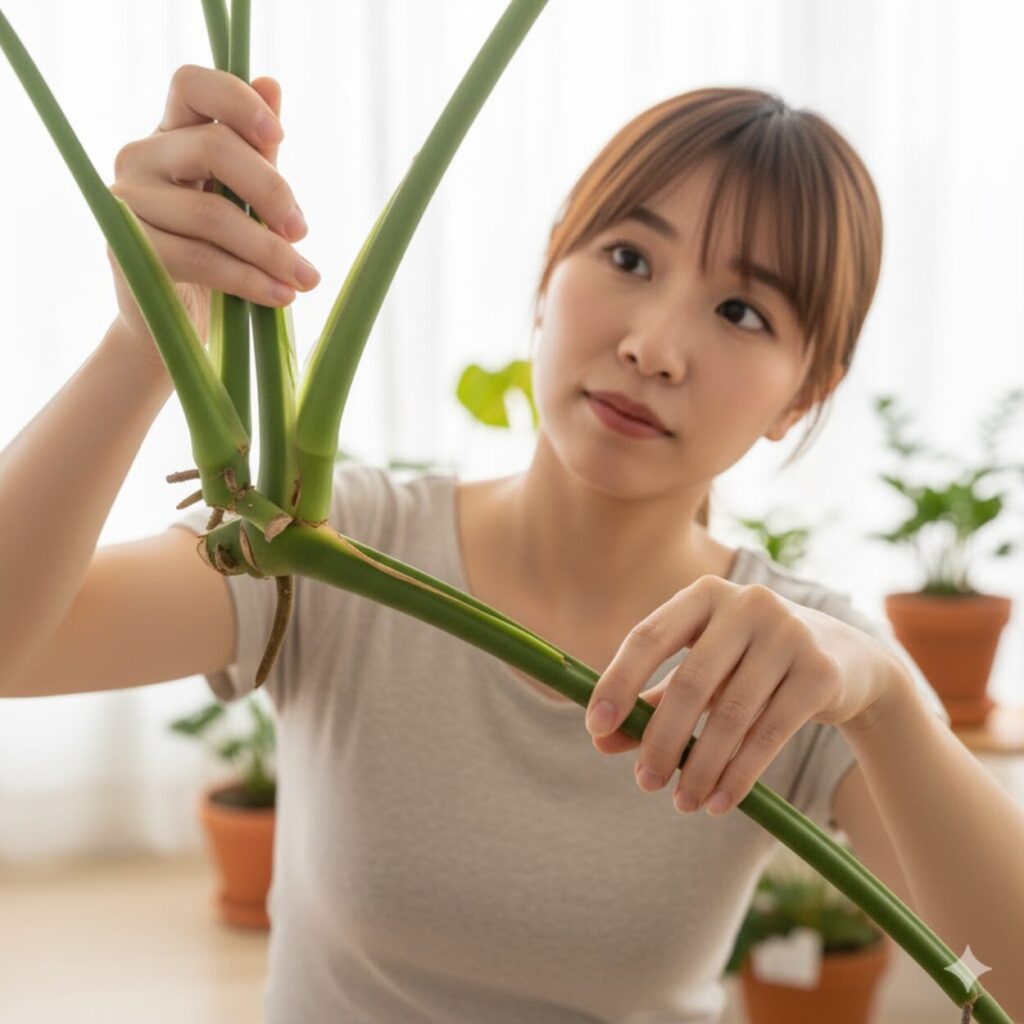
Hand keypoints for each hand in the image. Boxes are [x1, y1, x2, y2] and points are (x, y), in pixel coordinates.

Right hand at [105, 64, 319, 365]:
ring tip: (306, 279)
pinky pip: (200, 259)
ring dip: (270, 251)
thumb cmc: (218, 254)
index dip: (237, 101)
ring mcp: (127, 202)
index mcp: (172, 135)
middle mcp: (141, 157)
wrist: (175, 323)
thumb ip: (257, 154)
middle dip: (272, 191)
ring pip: (212, 214)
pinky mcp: (129, 250)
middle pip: (213, 148)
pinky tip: (280, 296)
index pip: (193, 86)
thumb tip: (271, 83)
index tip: (279, 136)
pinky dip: (249, 280)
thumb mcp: (244, 202)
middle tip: (304, 231)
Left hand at [584, 575, 900, 816]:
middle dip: (662, 739)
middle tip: (645, 784)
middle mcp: (747, 604)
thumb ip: (653, 701)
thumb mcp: (703, 673)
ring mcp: (789, 633)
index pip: (648, 636)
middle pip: (691, 682)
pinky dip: (740, 774)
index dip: (618, 682)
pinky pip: (770, 733)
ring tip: (682, 802)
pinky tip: (720, 802)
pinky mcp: (821, 671)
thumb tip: (599, 740)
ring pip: (731, 715)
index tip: (595, 727)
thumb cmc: (752, 665)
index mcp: (705, 594)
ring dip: (701, 767)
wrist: (848, 662)